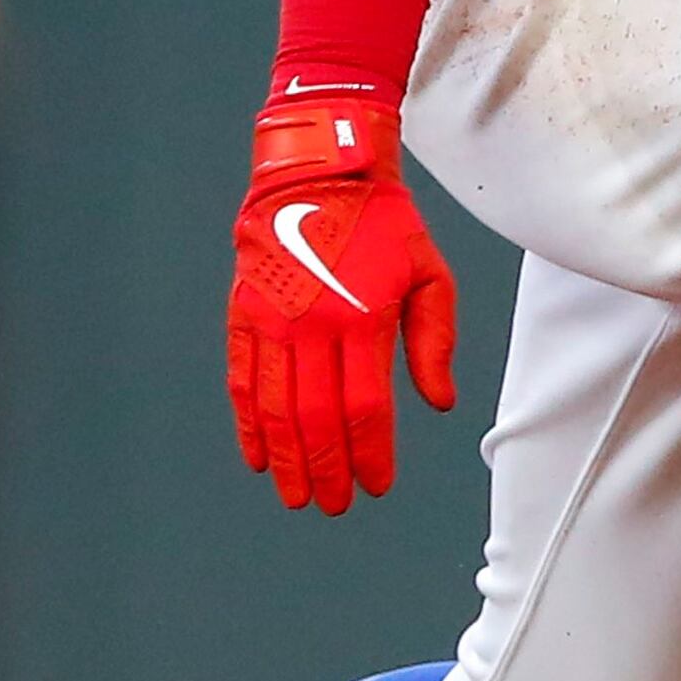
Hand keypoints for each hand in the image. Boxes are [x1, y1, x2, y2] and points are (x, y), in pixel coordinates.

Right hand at [226, 93, 457, 514]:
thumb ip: (433, 342)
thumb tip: (440, 404)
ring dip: (286, 459)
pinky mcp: (243, 315)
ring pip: (274, 409)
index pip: (365, 407)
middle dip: (326, 469)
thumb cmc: (385, 226)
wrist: (319, 174)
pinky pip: (241, 381)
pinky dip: (248, 424)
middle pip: (316, 418)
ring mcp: (271, 322)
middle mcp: (311, 327)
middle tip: (334, 506)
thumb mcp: (429, 277)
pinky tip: (258, 456)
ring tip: (298, 496)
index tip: (377, 485)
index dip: (371, 454)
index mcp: (361, 320)